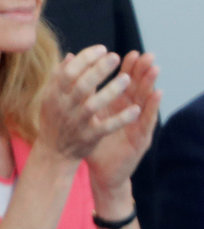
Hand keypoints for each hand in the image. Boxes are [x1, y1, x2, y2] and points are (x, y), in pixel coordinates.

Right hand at [37, 45, 143, 162]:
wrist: (53, 153)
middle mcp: (64, 109)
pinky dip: (121, 119)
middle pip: (81, 86)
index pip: (68, 72)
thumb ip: (60, 78)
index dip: (85, 59)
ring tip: (127, 78)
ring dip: (111, 91)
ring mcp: (76, 124)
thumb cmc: (55, 120)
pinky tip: (136, 109)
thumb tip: (71, 55)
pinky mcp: (89, 137)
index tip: (102, 49)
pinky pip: (107, 127)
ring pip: (93, 106)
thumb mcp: (51, 99)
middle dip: (99, 70)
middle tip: (115, 57)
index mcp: (54, 96)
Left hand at [86, 51, 161, 203]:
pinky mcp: (141, 138)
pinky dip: (152, 107)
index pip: (122, 84)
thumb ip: (81, 100)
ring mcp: (136, 125)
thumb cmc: (92, 144)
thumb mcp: (85, 120)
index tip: (126, 54)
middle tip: (144, 54)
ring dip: (150, 84)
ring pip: (145, 101)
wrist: (102, 173)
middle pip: (136, 88)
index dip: (125, 69)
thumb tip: (70, 81)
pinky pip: (147, 121)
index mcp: (115, 107)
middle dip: (140, 71)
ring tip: (154, 68)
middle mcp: (128, 113)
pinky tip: (157, 94)